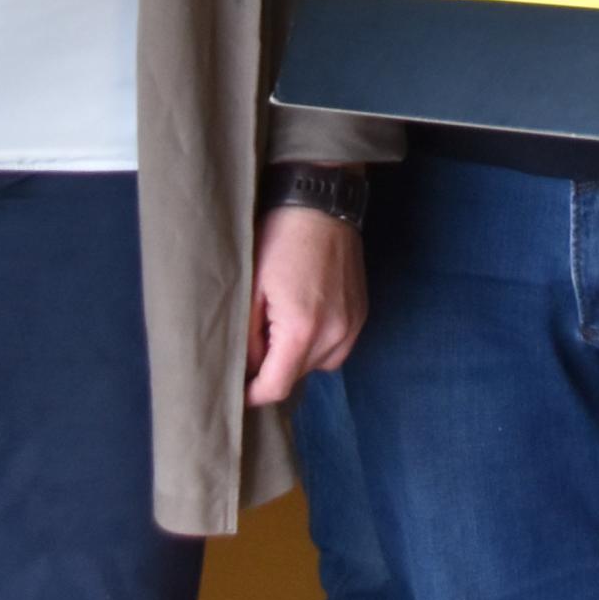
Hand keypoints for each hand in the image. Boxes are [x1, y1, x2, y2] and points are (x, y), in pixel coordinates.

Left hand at [248, 202, 366, 406]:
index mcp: (302, 330)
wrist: (321, 204)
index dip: (253, 395)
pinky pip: (335, 347)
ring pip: (317, 365)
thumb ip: (250, 338)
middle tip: (253, 346)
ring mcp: (353, 326)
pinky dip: (316, 343)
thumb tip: (249, 369)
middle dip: (272, 370)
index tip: (238, 392)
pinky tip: (303, 316)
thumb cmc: (280, 240)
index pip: (276, 387)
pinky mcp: (361, 315)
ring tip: (278, 327)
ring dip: (295, 357)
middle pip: (297, 377)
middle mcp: (335, 335)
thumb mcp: (252, 289)